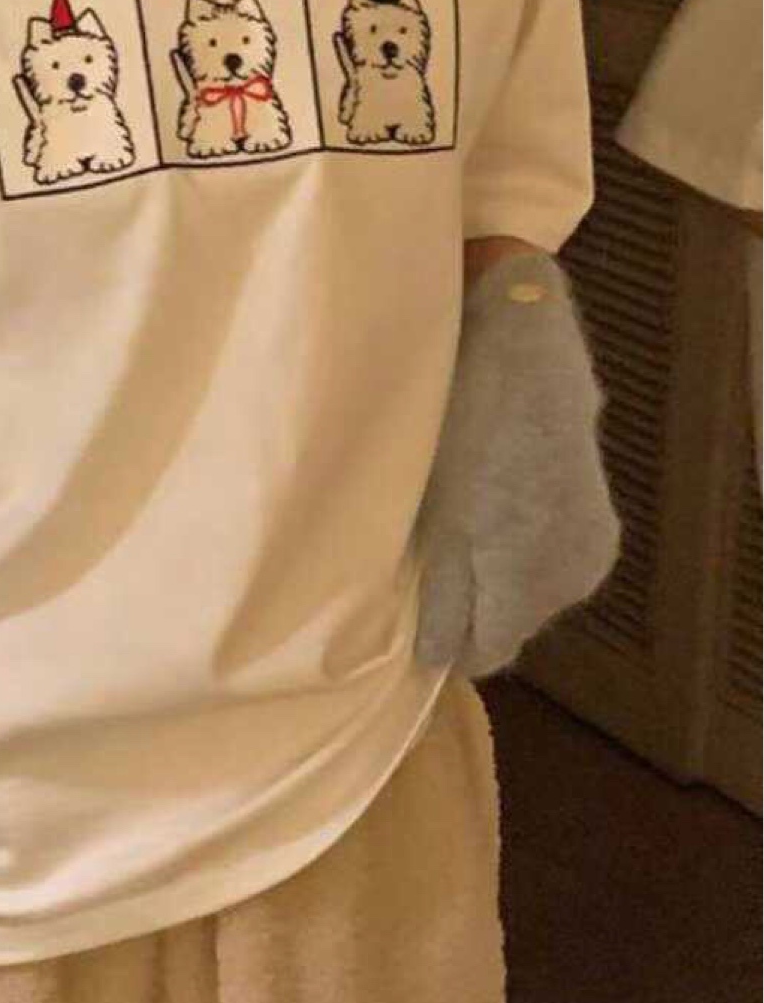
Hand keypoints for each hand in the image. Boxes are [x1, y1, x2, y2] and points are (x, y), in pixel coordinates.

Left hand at [415, 249, 621, 679]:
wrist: (520, 340)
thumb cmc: (461, 427)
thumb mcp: (436, 519)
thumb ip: (442, 600)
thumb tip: (438, 662)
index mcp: (529, 584)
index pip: (484, 652)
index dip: (442, 636)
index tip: (406, 604)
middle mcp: (573, 576)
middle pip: (508, 621)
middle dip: (468, 600)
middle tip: (423, 549)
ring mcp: (592, 542)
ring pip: (528, 590)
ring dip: (492, 571)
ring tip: (456, 516)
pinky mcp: (596, 511)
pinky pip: (546, 556)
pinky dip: (515, 542)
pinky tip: (489, 499)